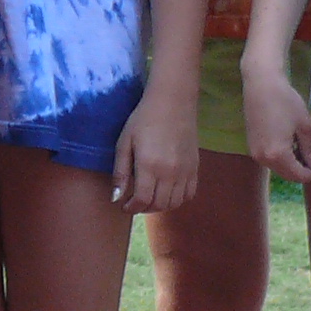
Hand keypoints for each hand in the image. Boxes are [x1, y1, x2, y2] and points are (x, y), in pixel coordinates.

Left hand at [112, 85, 202, 214]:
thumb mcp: (124, 143)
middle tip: (136, 202)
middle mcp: (170, 172)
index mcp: (149, 166)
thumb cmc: (144, 119)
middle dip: (144, 208)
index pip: (142, 200)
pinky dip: (178, 199)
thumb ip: (120, 172)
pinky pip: (189, 194)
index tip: (125, 205)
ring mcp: (185, 171)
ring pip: (175, 203)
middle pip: (159, 204)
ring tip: (151, 198)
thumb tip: (116, 198)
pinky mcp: (195, 167)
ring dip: (161, 206)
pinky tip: (168, 191)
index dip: (132, 207)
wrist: (173, 102)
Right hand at [241, 63, 310, 186]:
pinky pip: (270, 159)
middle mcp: (263, 159)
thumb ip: (310, 151)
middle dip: (304, 171)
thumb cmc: (285, 101)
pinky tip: (292, 145)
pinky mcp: (252, 146)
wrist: (261, 84)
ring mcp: (255, 153)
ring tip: (307, 150)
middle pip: (288, 175)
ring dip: (293, 165)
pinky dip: (282, 158)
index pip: (299, 175)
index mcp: (278, 155)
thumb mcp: (304, 126)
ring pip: (278, 168)